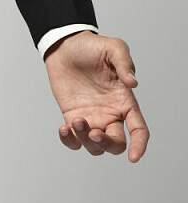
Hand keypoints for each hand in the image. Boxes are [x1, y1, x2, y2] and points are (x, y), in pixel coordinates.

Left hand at [44, 31, 149, 161]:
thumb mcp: (113, 48)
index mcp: (125, 101)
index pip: (139, 129)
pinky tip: (63, 129)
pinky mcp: (73, 116)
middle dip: (106, 144)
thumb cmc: (92, 47)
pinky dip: (69, 141)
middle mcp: (110, 113)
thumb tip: (133, 84)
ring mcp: (91, 117)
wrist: (65, 45)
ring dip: (85, 140)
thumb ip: (125, 64)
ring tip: (76, 120)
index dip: (139, 145)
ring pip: (94, 146)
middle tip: (94, 132)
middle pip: (116, 144)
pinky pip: (74, 139)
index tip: (133, 157)